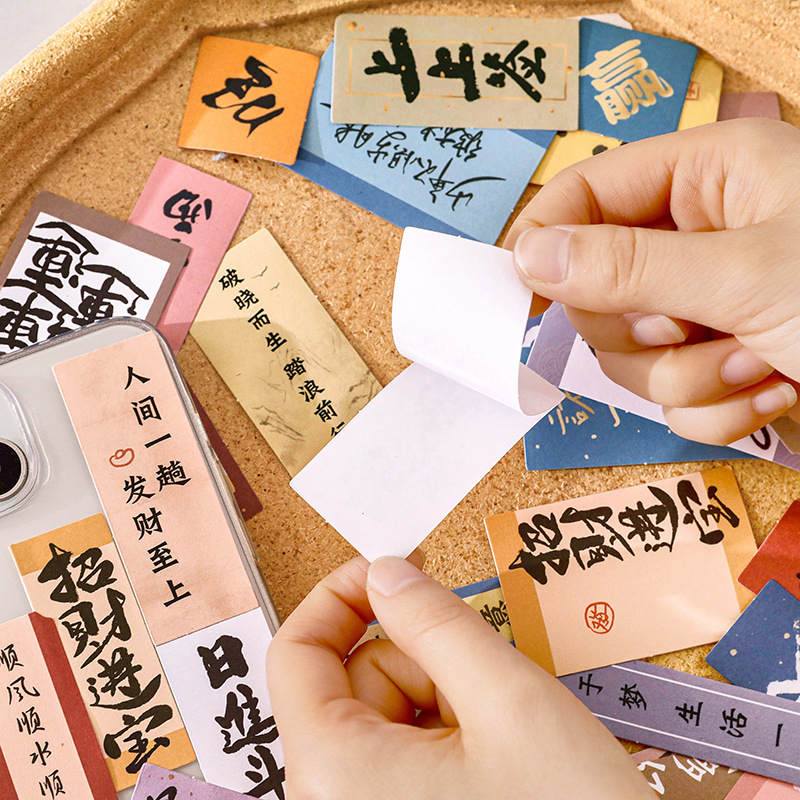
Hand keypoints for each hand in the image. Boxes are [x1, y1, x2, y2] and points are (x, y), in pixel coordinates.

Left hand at [266, 555, 652, 798]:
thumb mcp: (508, 701)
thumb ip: (437, 622)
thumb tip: (385, 572)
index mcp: (335, 773)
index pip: (295, 653)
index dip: (340, 595)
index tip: (394, 568)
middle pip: (351, 682)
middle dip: (420, 660)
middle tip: (487, 683)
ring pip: (385, 713)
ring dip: (443, 699)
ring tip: (502, 734)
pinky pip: (404, 751)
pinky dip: (449, 733)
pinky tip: (496, 758)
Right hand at [505, 118, 799, 444]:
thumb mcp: (742, 273)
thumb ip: (626, 266)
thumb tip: (528, 258)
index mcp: (707, 177)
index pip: (587, 193)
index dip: (548, 239)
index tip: (521, 290)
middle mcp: (700, 238)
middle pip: (598, 290)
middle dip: (643, 329)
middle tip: (689, 326)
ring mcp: (709, 306)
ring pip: (632, 357)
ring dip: (690, 377)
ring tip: (758, 362)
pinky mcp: (723, 363)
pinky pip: (673, 400)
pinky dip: (720, 408)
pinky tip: (776, 389)